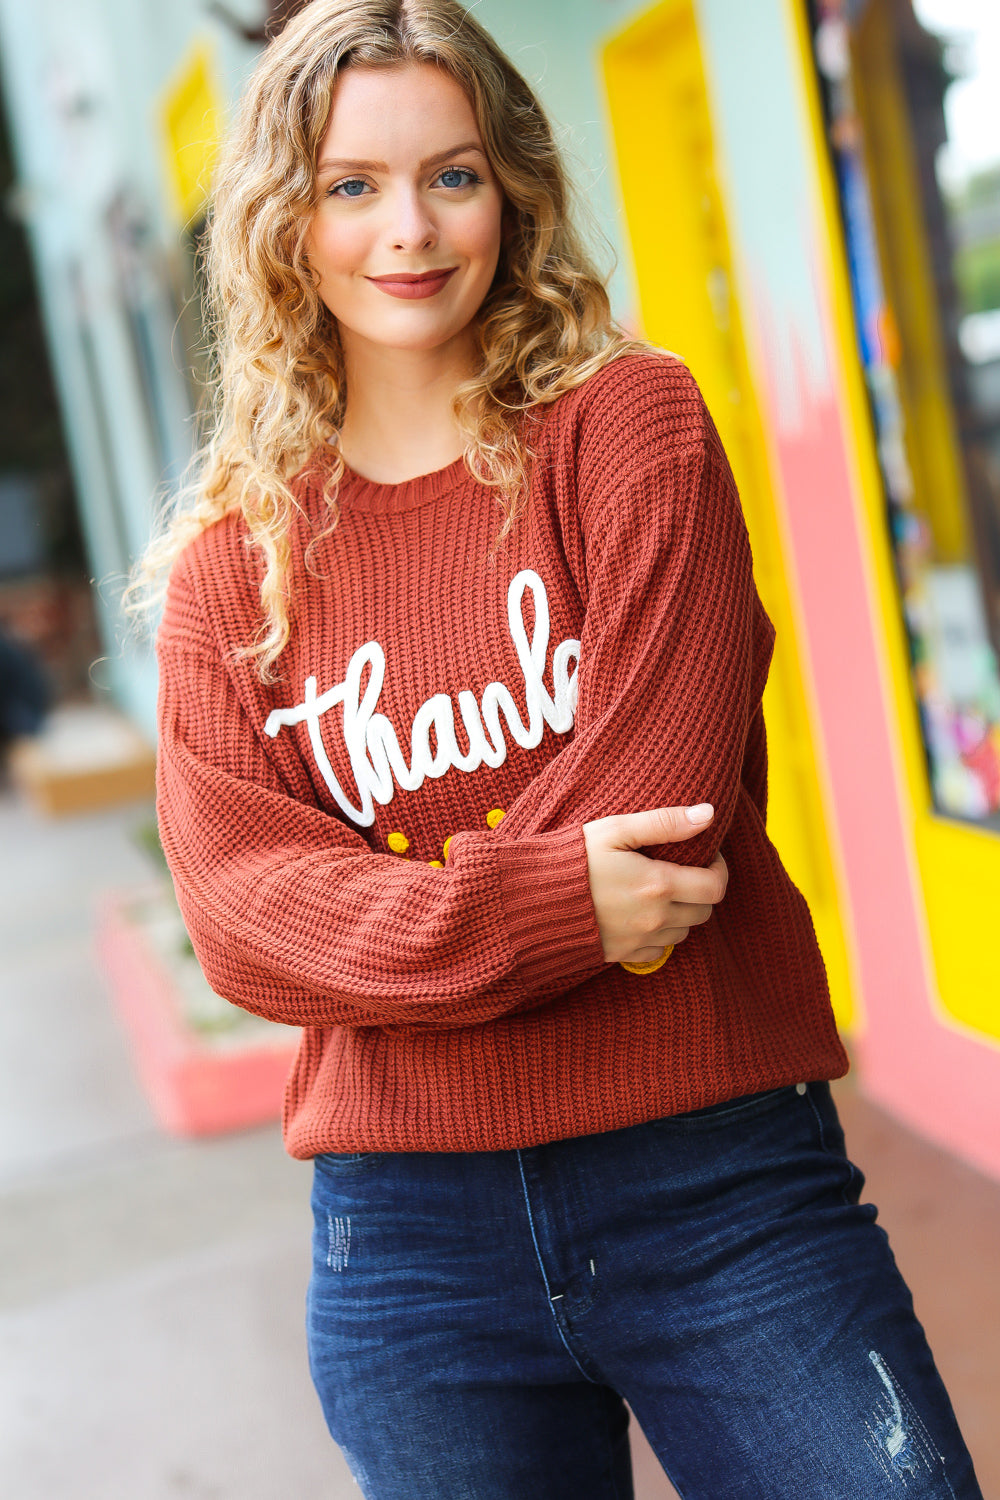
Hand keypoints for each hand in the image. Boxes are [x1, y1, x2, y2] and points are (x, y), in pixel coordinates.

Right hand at [582, 804, 727, 964]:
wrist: (530, 900)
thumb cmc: (572, 858)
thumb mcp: (616, 829)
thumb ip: (665, 822)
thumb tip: (707, 814)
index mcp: (659, 885)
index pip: (715, 887)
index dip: (719, 869)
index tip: (706, 856)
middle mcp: (655, 918)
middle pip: (704, 912)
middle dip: (701, 891)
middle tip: (684, 871)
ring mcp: (639, 940)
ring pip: (684, 933)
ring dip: (682, 913)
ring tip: (662, 891)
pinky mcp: (622, 954)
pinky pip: (658, 950)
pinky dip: (660, 934)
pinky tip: (643, 914)